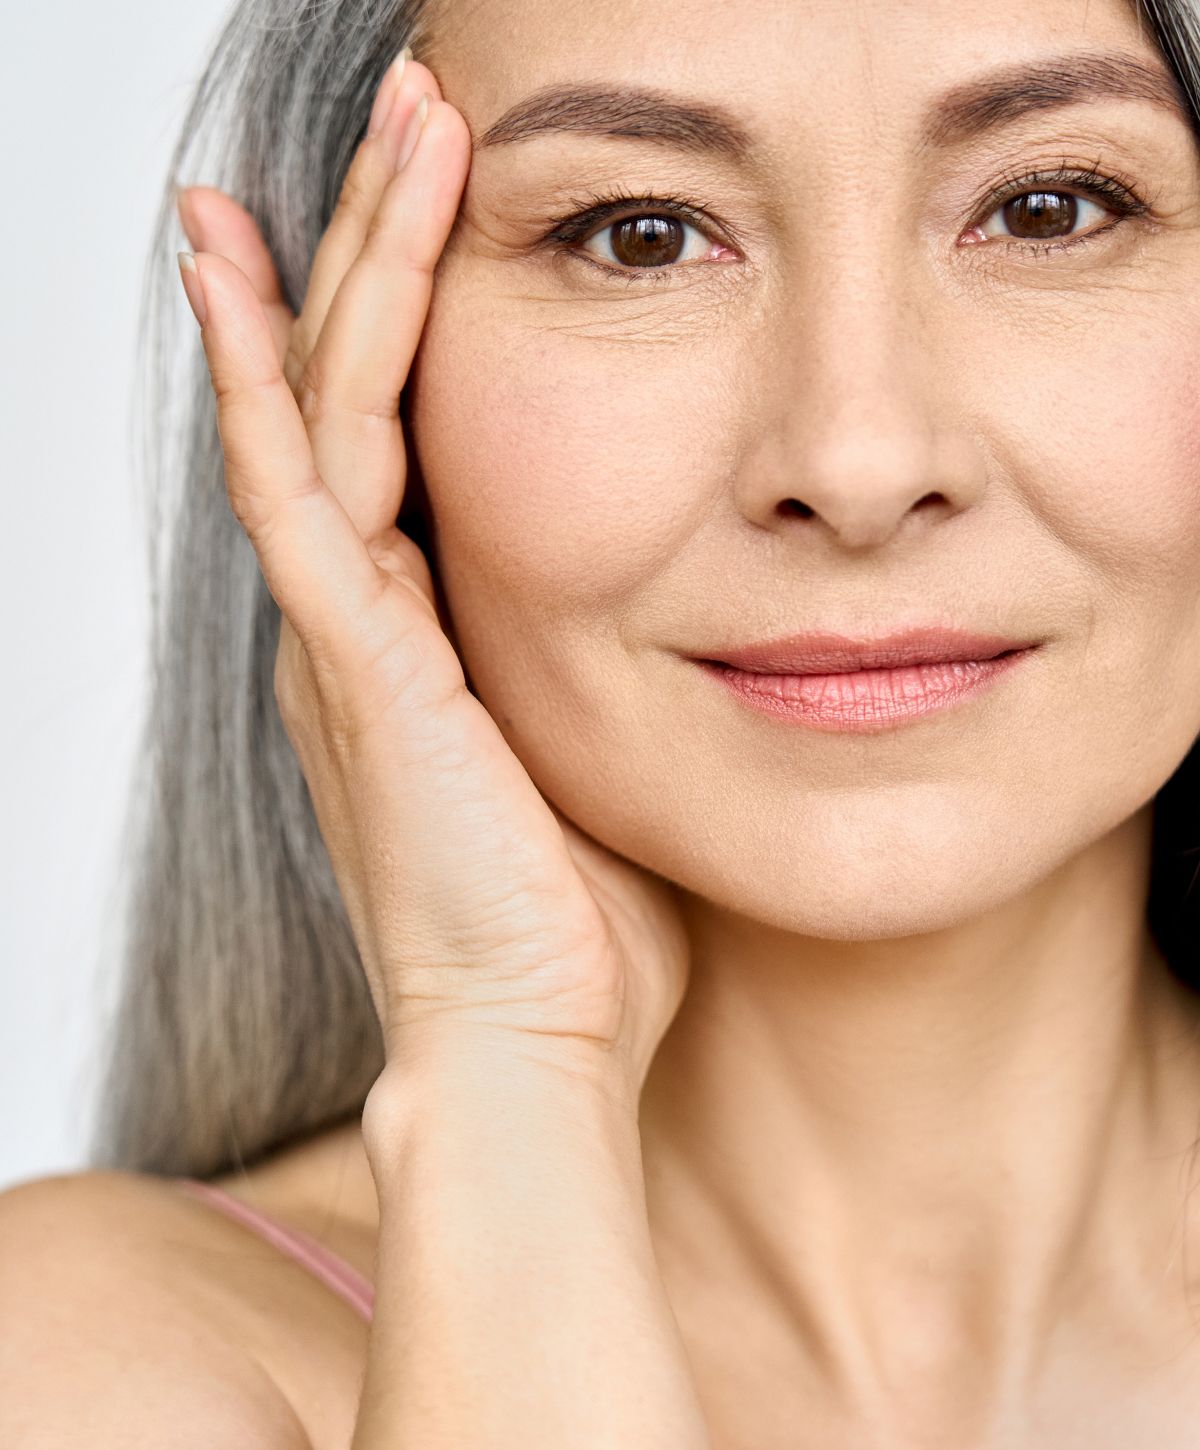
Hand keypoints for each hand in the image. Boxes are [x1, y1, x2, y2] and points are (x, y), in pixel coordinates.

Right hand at [175, 54, 692, 1103]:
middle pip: (358, 388)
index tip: (457, 197)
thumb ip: (614, 665)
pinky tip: (237, 267)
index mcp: (418, 636)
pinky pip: (291, 484)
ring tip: (389, 126)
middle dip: (384, 242)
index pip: (403, 432)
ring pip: (324, 405)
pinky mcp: (349, 660)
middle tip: (419, 110)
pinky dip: (262, 372)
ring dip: (350, 260)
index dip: (418, 309)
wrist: (537, 1040)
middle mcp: (359, 618)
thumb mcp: (606, 754)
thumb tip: (704, 608)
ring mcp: (341, 634)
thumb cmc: (586, 923)